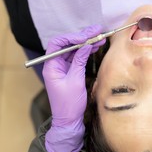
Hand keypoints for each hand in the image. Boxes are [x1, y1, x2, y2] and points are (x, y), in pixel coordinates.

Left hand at [43, 25, 104, 151]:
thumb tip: (86, 46)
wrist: (68, 121)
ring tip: (100, 37)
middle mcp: (55, 65)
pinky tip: (95, 47)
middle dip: (82, 37)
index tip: (86, 37)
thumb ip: (79, 61)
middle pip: (67, 45)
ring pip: (73, 50)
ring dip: (86, 43)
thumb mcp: (75, 81)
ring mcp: (62, 68)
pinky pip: (77, 58)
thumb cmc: (69, 104)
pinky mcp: (70, 72)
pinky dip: (86, 52)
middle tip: (97, 31)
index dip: (72, 37)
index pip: (58, 44)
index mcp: (51, 66)